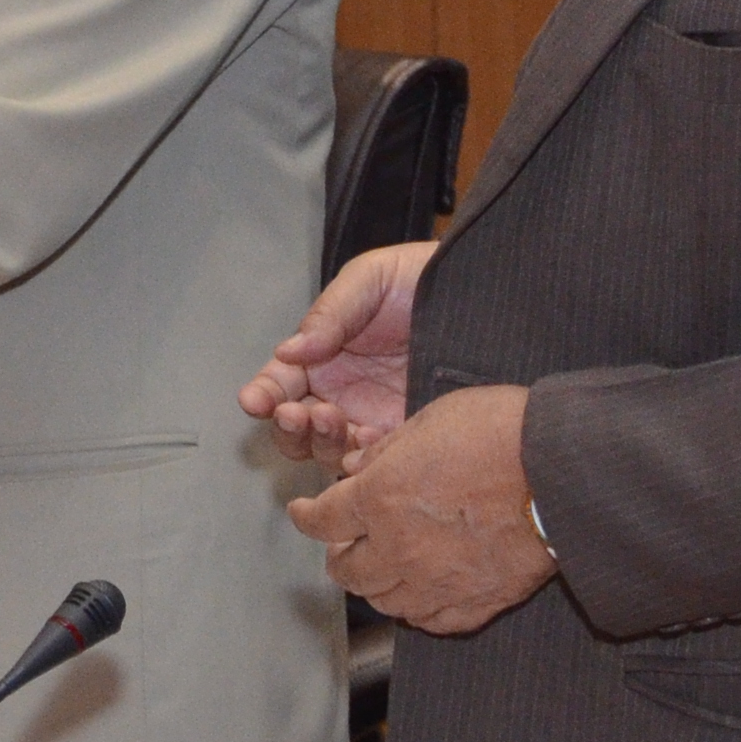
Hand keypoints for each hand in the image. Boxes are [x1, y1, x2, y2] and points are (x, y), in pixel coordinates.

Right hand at [241, 240, 435, 468]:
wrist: (485, 294)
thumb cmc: (423, 279)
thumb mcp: (371, 280)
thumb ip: (330, 313)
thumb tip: (286, 351)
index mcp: (321, 356)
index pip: (279, 383)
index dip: (262, 395)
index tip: (255, 401)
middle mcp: (339, 393)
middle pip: (296, 429)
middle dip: (288, 428)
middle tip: (298, 414)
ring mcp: (371, 418)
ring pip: (328, 451)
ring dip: (319, 442)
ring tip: (332, 419)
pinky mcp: (406, 436)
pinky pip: (375, 463)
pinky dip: (364, 460)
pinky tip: (372, 442)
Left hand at [290, 384, 553, 633]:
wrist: (566, 472)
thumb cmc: (502, 434)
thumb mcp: (430, 421)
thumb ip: (387, 450)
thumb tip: (358, 465)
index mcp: (380, 498)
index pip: (321, 519)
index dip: (305, 516)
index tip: (303, 512)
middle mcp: (400, 548)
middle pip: (346, 571)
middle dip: (339, 553)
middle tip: (346, 542)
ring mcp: (438, 582)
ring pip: (385, 601)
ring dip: (376, 584)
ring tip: (384, 566)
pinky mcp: (477, 603)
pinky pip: (433, 620)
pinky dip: (420, 608)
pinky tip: (424, 592)